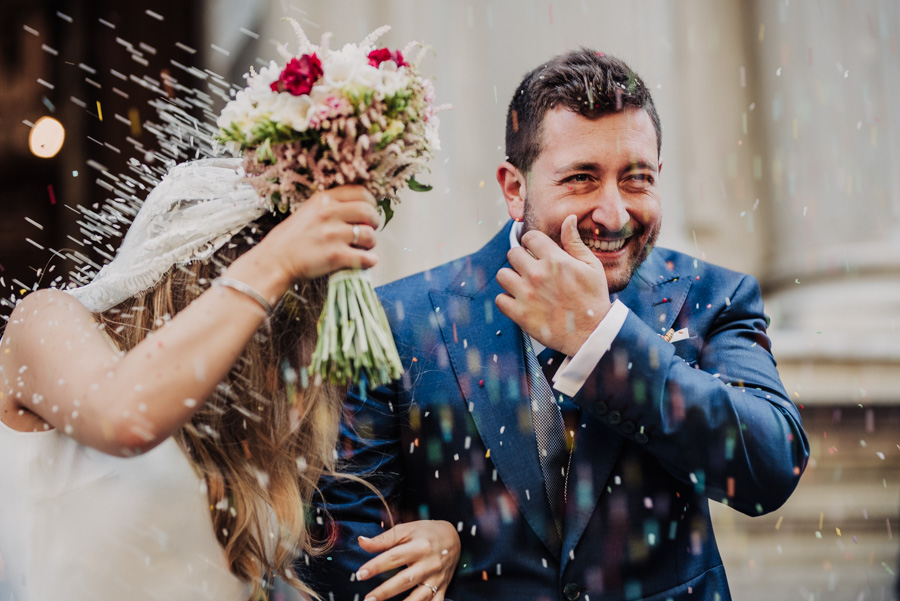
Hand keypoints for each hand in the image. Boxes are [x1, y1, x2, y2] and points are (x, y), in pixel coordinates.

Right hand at [257, 185, 380, 281]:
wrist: (274, 261)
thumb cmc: (290, 239)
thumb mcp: (308, 211)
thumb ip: (331, 206)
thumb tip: (357, 208)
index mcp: (324, 200)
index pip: (361, 192)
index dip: (371, 203)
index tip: (369, 212)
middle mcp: (330, 214)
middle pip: (369, 212)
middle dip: (374, 223)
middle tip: (368, 230)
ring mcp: (333, 235)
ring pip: (370, 235)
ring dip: (371, 243)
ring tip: (363, 247)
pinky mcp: (336, 256)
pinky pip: (366, 257)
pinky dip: (369, 261)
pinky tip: (365, 261)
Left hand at [355, 520, 459, 600]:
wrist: (454, 538)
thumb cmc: (425, 532)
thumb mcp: (406, 530)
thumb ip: (383, 539)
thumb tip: (361, 542)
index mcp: (419, 546)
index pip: (394, 558)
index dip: (376, 566)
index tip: (360, 574)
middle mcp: (429, 564)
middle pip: (405, 580)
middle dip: (385, 591)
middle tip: (367, 599)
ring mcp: (437, 578)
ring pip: (420, 597)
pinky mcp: (442, 588)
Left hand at [496, 214, 611, 355]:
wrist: (592, 333)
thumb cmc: (594, 299)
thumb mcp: (591, 266)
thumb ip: (575, 242)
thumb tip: (569, 219)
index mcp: (555, 260)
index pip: (529, 237)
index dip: (532, 243)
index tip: (536, 251)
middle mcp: (537, 274)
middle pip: (512, 253)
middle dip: (521, 259)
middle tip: (530, 269)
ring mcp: (527, 295)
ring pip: (502, 275)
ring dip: (511, 278)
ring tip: (523, 285)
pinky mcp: (520, 314)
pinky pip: (500, 299)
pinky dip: (507, 300)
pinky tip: (519, 302)